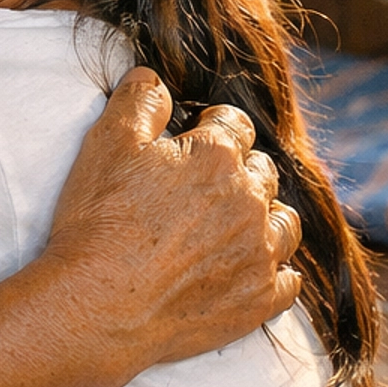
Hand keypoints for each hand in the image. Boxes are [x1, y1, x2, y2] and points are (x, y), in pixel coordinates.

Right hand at [43, 68, 300, 386]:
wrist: (99, 306)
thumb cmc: (100, 221)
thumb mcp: (107, 141)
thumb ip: (139, 100)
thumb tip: (155, 80)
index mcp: (217, 155)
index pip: (233, 124)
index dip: (211, 127)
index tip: (192, 138)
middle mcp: (250, 200)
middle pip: (262, 172)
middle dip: (239, 171)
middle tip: (203, 187)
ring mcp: (259, 254)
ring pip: (284, 224)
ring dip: (265, 218)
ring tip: (235, 226)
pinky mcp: (258, 301)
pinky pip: (288, 281)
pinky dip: (274, 272)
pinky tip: (250, 271)